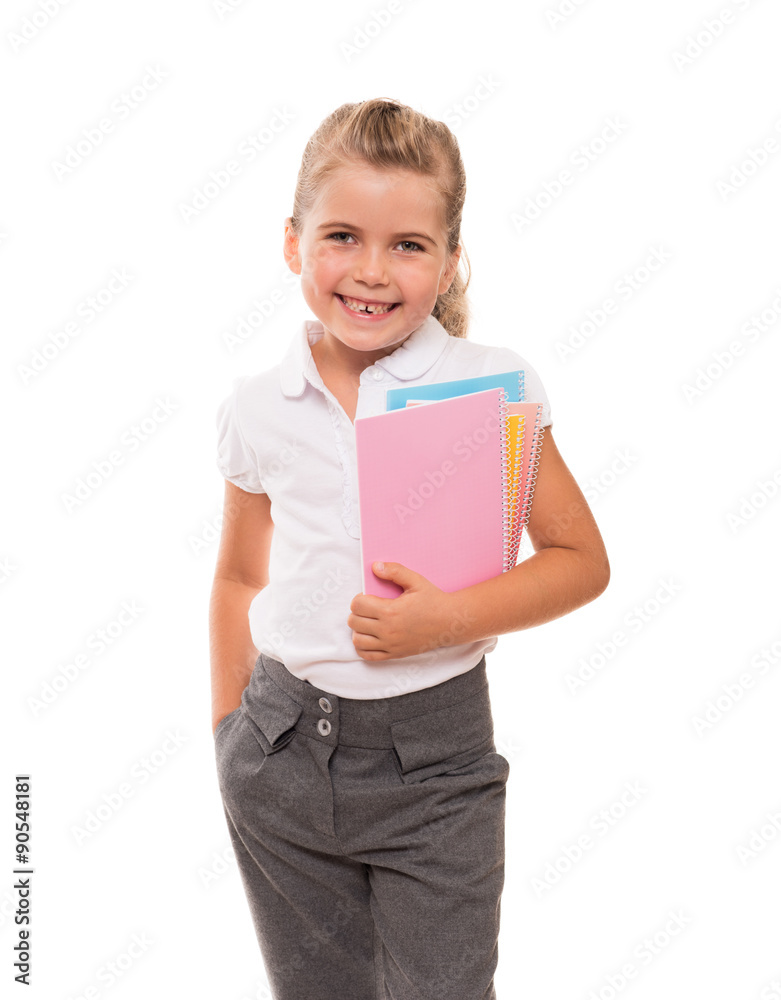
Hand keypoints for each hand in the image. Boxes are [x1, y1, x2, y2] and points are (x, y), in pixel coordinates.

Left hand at [348, 562, 463, 660]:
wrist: (450, 622)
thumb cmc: (433, 600)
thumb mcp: (416, 581)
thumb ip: (395, 571)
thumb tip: (374, 566)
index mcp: (390, 611)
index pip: (357, 605)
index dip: (359, 598)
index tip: (368, 596)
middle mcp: (388, 630)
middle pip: (354, 622)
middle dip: (357, 612)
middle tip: (368, 608)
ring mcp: (390, 644)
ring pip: (357, 640)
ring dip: (359, 630)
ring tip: (369, 622)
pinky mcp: (395, 654)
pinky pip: (368, 656)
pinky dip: (363, 647)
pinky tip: (371, 637)